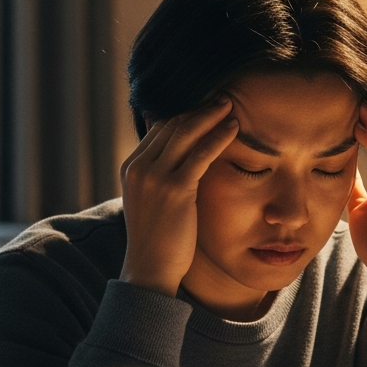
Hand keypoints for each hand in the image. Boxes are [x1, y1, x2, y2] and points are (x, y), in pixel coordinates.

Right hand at [119, 98, 238, 295]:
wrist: (150, 269)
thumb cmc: (159, 238)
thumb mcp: (152, 200)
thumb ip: (160, 175)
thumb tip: (180, 156)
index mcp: (131, 167)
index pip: (159, 128)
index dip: (185, 113)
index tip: (207, 106)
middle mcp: (139, 167)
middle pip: (172, 125)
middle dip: (199, 109)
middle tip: (223, 97)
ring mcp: (154, 177)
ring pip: (185, 133)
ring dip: (211, 116)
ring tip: (231, 104)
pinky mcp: (175, 189)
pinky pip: (200, 154)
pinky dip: (218, 137)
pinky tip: (234, 128)